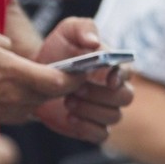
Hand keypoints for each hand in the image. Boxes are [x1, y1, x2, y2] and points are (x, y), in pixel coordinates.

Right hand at [0, 26, 80, 123]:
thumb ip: (5, 43)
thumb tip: (12, 50)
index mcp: (14, 73)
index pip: (57, 82)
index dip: (74, 77)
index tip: (80, 70)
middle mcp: (15, 95)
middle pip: (52, 94)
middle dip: (63, 85)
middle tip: (71, 73)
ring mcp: (8, 110)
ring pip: (39, 103)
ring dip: (45, 93)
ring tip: (45, 79)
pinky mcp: (0, 118)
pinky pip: (23, 110)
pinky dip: (27, 100)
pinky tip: (19, 89)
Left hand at [34, 18, 135, 142]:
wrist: (36, 74)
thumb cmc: (58, 50)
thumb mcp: (68, 30)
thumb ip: (84, 29)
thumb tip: (94, 41)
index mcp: (113, 65)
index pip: (128, 72)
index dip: (121, 76)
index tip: (108, 78)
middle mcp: (114, 89)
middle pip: (125, 97)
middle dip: (102, 94)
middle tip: (77, 88)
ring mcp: (104, 110)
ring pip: (113, 116)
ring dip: (91, 110)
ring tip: (68, 100)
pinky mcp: (91, 127)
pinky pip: (100, 134)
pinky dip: (86, 127)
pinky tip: (70, 117)